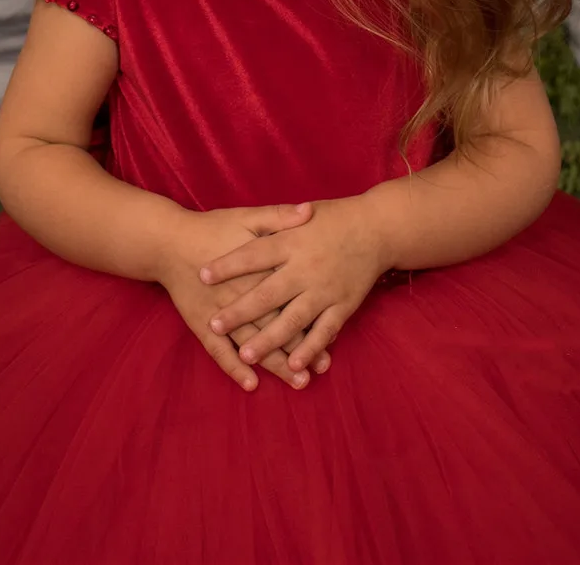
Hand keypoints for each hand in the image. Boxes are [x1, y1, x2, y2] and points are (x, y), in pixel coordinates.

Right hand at [159, 202, 332, 391]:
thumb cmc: (212, 227)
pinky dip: (234, 368)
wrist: (168, 241)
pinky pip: (219, 352)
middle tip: (323, 368)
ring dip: (276, 365)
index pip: (291, 296)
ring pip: (252, 343)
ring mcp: (221, 313)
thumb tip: (311, 212)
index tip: (335, 334)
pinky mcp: (202, 324)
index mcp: (258, 269)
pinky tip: (251, 384)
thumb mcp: (247, 216)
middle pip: (276, 325)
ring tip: (299, 383)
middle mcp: (242, 295)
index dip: (313, 315)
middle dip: (300, 348)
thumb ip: (279, 217)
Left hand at [199, 196, 385, 374]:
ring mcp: (325, 289)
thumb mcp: (302, 214)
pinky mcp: (343, 305)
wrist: (378, 228)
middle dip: (240, 311)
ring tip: (246, 355)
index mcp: (292, 241)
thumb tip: (244, 225)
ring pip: (293, 319)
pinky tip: (293, 365)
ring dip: (269, 339)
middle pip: (267, 293)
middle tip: (215, 324)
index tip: (202, 274)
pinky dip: (309, 348)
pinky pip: (324, 331)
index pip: (253, 253)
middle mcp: (306, 267)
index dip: (227, 264)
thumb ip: (275, 220)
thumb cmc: (334, 218)